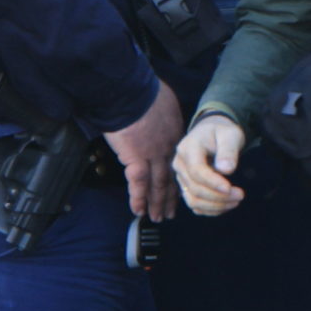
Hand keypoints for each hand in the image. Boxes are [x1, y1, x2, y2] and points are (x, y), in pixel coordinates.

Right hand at [105, 81, 183, 221]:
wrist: (130, 92)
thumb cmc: (144, 92)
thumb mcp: (163, 101)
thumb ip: (164, 112)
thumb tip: (160, 110)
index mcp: (174, 134)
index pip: (177, 161)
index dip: (178, 175)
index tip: (180, 185)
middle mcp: (166, 148)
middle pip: (171, 176)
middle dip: (171, 196)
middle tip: (172, 211)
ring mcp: (152, 154)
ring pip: (157, 184)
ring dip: (158, 203)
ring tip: (158, 218)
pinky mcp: (135, 158)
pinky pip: (138, 183)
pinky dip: (138, 198)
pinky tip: (139, 211)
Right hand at [173, 114, 247, 215]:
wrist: (211, 133)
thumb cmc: (222, 133)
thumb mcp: (230, 134)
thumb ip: (228, 150)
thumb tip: (226, 170)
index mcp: (188, 148)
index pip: (196, 171)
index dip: (213, 182)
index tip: (231, 188)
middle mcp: (180, 164)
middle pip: (195, 188)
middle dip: (219, 196)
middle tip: (241, 195)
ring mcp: (181, 177)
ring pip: (193, 200)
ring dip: (215, 206)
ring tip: (236, 201)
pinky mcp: (185, 187)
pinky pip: (194, 204)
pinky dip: (210, 209)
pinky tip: (226, 205)